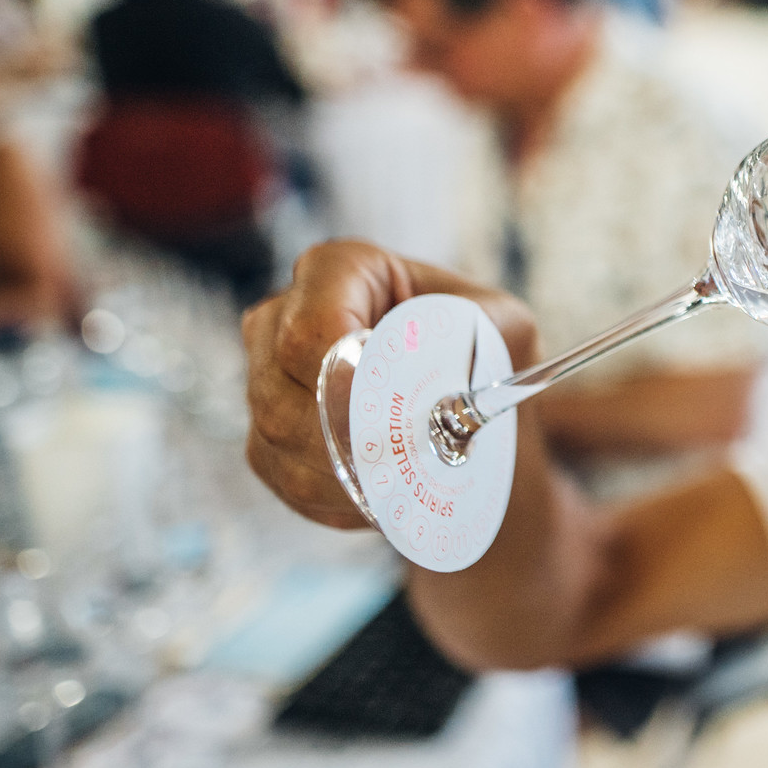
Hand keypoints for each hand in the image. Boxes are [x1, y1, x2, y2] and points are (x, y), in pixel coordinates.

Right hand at [242, 240, 539, 529]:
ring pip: (277, 438)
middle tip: (405, 460)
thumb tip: (454, 366)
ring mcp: (264, 380)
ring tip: (403, 482)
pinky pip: (282, 476)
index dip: (339, 377)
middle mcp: (284, 317)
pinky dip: (334, 495)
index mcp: (339, 271)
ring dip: (342, 472)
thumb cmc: (483, 353)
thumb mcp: (503, 324)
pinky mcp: (265, 437)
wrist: (470, 409)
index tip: (391, 408)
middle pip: (281, 389)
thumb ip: (485, 329)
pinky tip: (381, 496)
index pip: (309, 327)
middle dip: (345, 436)